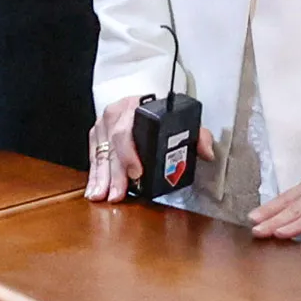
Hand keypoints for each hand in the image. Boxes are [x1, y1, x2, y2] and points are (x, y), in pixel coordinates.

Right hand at [85, 94, 215, 202]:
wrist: (145, 103)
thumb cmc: (163, 114)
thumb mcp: (183, 121)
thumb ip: (198, 136)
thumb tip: (207, 152)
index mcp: (137, 106)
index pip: (127, 130)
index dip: (129, 153)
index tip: (137, 173)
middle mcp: (117, 113)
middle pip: (113, 145)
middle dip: (115, 173)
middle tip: (118, 194)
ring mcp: (104, 123)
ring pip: (100, 152)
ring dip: (101, 177)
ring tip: (101, 196)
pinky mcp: (97, 134)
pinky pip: (93, 155)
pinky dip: (93, 174)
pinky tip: (94, 189)